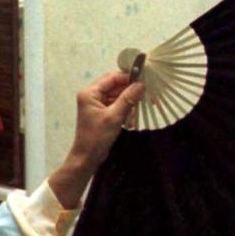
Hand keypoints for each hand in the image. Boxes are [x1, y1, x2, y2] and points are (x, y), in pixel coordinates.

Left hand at [48, 72, 144, 209]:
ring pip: (117, 96)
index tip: (143, 80)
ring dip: (129, 102)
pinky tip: (132, 118)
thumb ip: (127, 99)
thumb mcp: (114, 117)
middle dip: (130, 91)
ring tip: (141, 107)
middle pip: (115, 86)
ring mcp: (97, 104)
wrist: (87, 158)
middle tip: (147, 94)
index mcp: (90, 93)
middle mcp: (92, 95)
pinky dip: (125, 110)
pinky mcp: (102, 113)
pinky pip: (116, 105)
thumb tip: (141, 85)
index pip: (112, 78)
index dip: (128, 77)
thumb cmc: (96, 137)